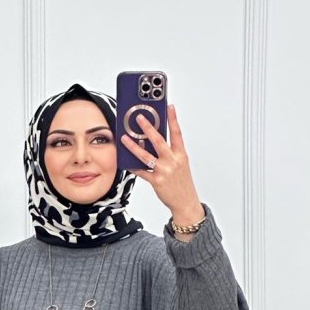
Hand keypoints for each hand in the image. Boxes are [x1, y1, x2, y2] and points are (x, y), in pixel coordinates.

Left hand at [120, 103, 202, 222]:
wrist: (185, 202)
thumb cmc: (182, 183)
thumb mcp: (181, 164)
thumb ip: (170, 153)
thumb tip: (153, 141)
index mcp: (181, 155)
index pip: (177, 133)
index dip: (173, 119)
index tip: (169, 106)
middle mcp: (173, 161)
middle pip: (159, 141)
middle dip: (148, 128)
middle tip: (139, 118)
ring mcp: (164, 171)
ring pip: (146, 156)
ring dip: (134, 146)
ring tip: (124, 138)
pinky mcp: (157, 181)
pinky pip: (142, 172)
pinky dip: (133, 167)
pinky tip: (126, 162)